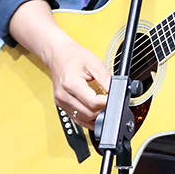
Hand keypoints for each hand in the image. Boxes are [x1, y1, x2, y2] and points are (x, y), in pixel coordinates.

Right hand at [8, 0, 111, 129]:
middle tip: (109, 100)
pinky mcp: (61, 105)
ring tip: (101, 103)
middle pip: (89, 113)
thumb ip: (106, 79)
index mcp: (71, 84)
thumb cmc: (74, 56)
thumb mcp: (95, 63)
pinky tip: (94, 111)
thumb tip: (116, 92)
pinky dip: (88, 118)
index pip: (93, 102)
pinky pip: (77, 118)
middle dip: (103, 109)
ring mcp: (61, 102)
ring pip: (83, 119)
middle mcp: (63, 96)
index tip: (113, 97)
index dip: (107, 102)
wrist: (58, 54)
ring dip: (96, 115)